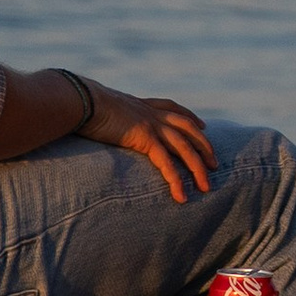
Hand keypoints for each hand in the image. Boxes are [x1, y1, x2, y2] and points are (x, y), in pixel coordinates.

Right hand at [77, 84, 215, 202]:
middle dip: (203, 145)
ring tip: (206, 186)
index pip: (173, 108)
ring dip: (198, 167)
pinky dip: (176, 180)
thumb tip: (97, 121)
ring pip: (184, 147)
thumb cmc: (82, 104)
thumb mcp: (100, 108)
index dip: (189, 116)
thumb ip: (107, 116)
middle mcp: (151, 113)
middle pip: (188, 127)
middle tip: (214, 163)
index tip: (202, 125)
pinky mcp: (145, 138)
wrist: (81, 100)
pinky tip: (181, 196)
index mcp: (142, 105)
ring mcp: (151, 124)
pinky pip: (166, 162)